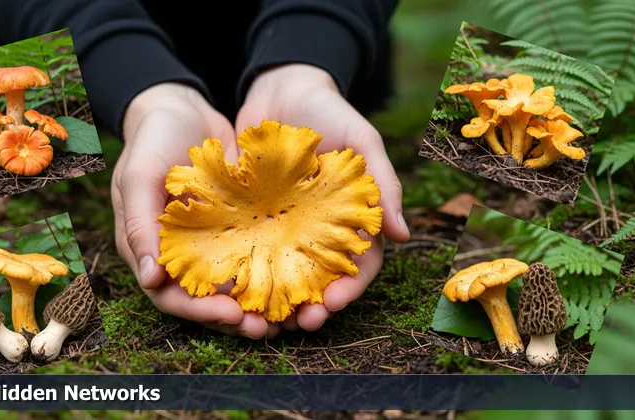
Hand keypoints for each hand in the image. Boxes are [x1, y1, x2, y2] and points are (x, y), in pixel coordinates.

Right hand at [113, 83, 279, 338]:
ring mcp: (208, 242)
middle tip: (269, 328)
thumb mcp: (139, 177)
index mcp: (149, 250)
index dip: (200, 312)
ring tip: (289, 315)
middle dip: (236, 318)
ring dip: (257, 302)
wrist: (180, 107)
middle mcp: (179, 254)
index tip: (233, 316)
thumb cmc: (151, 139)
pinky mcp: (235, 226)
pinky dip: (270, 269)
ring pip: (232, 284)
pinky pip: (252, 254)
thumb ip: (138, 225)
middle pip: (205, 300)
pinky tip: (297, 275)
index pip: (171, 297)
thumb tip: (150, 280)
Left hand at [236, 64, 410, 331]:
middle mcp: (318, 230)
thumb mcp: (362, 140)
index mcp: (351, 219)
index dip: (349, 288)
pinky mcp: (252, 218)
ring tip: (265, 318)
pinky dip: (244, 272)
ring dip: (277, 299)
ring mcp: (285, 227)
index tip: (334, 303)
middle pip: (319, 279)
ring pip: (283, 273)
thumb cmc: (329, 111)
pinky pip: (248, 250)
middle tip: (299, 323)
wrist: (281, 87)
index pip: (359, 264)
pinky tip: (232, 289)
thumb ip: (383, 183)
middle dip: (312, 304)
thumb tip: (403, 234)